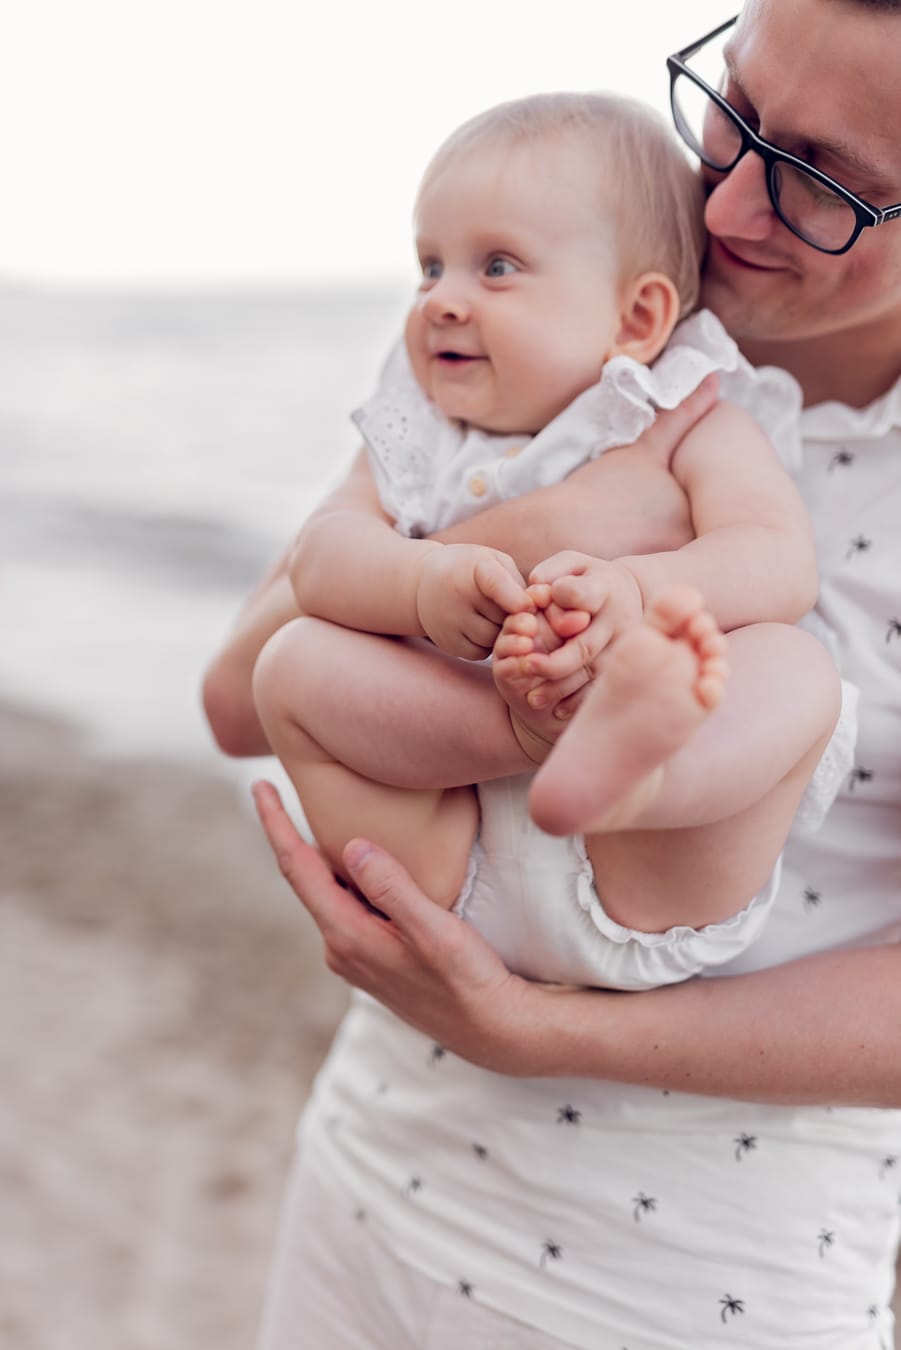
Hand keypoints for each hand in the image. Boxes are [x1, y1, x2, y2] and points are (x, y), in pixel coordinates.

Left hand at [252, 780, 563, 1072]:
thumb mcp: (436, 931)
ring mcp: (354, 956)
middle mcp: (340, 948)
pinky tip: (365, 861)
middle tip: (285, 787)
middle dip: (294, 833)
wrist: (493, 1031)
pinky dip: (348, 878)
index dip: (276, 824)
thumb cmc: (469, 981)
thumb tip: (352, 846)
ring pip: (330, 892)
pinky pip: (348, 907)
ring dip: (326, 856)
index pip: (298, 868)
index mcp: (347, 935)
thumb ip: (393, 888)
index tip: (260, 785)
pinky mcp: (372, 959)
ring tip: (326, 813)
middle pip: (307, 876)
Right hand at [415, 543, 530, 659]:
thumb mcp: (495, 563)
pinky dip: (485, 645)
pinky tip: (480, 628)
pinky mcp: (446, 642)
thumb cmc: (471, 570)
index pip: (496, 585)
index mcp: (475, 568)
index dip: (516, 599)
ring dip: (500, 633)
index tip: (528, 607)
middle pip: (503, 619)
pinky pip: (480, 653)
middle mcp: (457, 595)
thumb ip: (518, 584)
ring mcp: (449, 621)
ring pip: (493, 640)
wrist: (425, 583)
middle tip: (508, 608)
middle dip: (512, 617)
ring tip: (492, 617)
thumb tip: (535, 612)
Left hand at [519, 553, 644, 695]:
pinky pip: (601, 689)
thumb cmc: (587, 578)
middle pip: (585, 646)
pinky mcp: (623, 665)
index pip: (581, 594)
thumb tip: (534, 590)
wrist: (628, 595)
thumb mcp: (572, 564)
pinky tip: (557, 711)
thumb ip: (550, 571)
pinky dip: (579, 702)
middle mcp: (619, 619)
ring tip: (532, 698)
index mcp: (604, 587)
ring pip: (592, 673)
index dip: (561, 599)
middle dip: (554, 661)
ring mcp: (623, 646)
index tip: (535, 601)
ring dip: (560, 688)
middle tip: (526, 666)